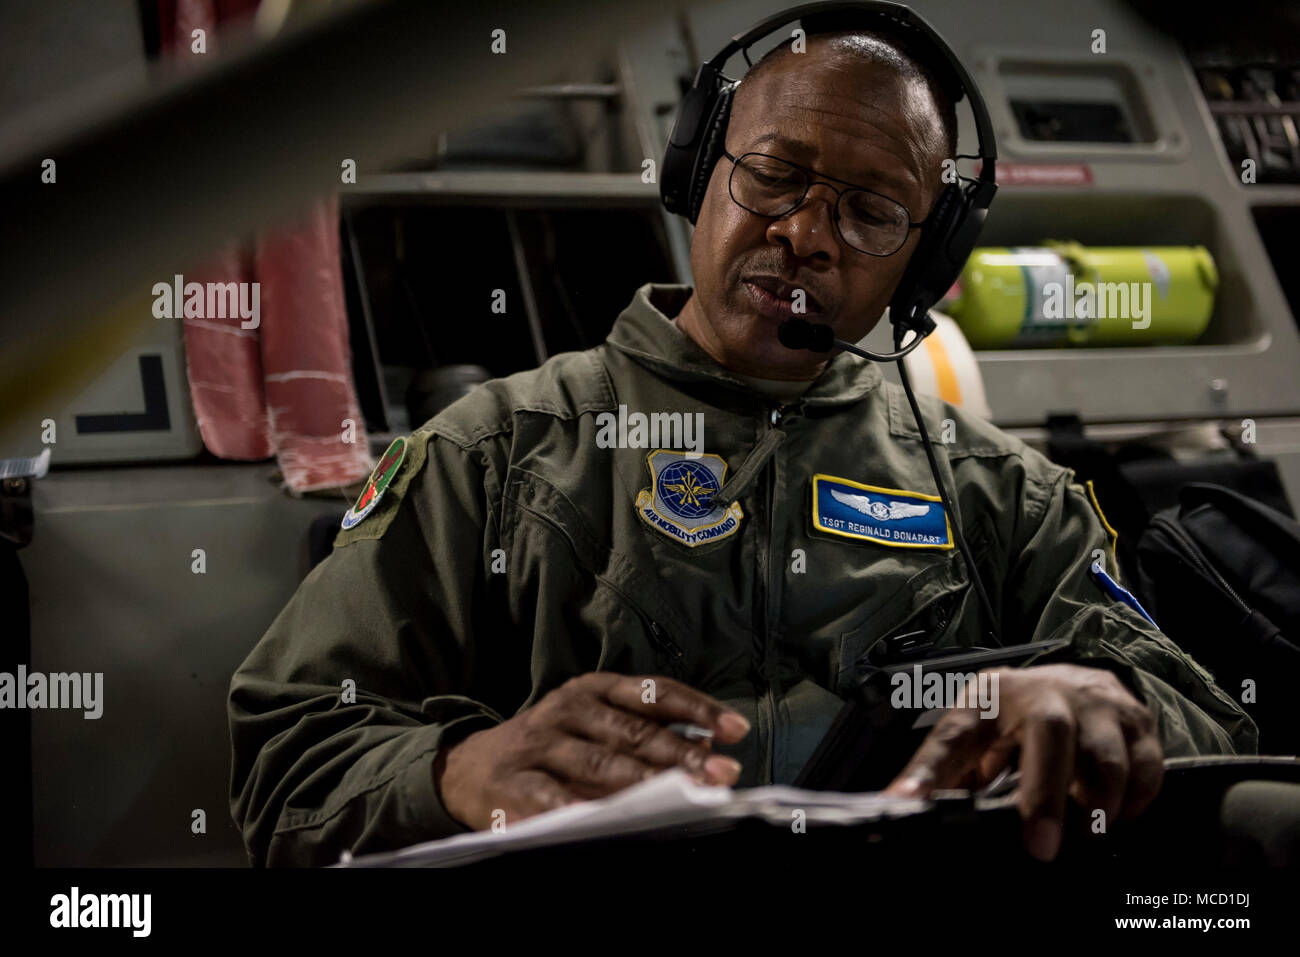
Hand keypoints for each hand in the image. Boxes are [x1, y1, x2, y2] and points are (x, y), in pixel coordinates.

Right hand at [433, 673, 750, 830]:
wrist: (466, 768)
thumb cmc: (548, 747)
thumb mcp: (591, 725)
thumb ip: (640, 732)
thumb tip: (705, 749)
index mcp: (592, 689)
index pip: (653, 693)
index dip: (697, 709)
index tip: (737, 729)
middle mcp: (567, 709)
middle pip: (633, 732)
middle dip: (682, 754)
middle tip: (722, 773)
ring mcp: (539, 745)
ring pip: (600, 764)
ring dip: (646, 784)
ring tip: (683, 798)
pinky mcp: (513, 784)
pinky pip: (553, 799)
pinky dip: (582, 810)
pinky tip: (607, 821)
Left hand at [884, 663, 1163, 860]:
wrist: (1069, 682)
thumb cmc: (1012, 718)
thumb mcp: (972, 737)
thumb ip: (942, 773)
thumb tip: (902, 806)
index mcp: (989, 697)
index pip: (954, 733)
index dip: (930, 770)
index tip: (907, 804)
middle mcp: (1044, 690)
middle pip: (1049, 732)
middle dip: (1046, 796)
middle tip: (1041, 849)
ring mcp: (1096, 701)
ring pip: (1106, 755)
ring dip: (1096, 806)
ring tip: (1082, 834)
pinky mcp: (1136, 718)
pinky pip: (1147, 768)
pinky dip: (1134, 801)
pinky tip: (1114, 815)